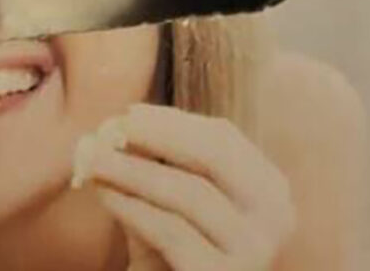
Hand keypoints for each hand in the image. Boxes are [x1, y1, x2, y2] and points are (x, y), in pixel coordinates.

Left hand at [78, 103, 296, 270]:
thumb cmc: (175, 257)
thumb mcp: (172, 206)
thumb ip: (155, 167)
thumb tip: (118, 127)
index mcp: (270, 190)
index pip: (223, 139)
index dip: (174, 122)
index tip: (130, 113)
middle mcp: (275, 218)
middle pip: (214, 157)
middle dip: (158, 136)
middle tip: (113, 128)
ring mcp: (255, 250)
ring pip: (189, 193)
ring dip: (134, 171)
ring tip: (94, 161)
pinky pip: (171, 231)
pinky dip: (133, 207)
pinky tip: (105, 195)